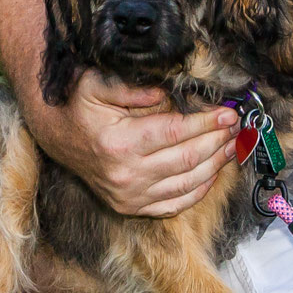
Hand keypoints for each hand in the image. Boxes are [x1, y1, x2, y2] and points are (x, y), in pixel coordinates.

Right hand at [24, 73, 238, 217]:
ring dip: (216, 165)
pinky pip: (174, 205)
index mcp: (120, 143)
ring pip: (186, 184)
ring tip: (232, 146)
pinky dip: (198, 191)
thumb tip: (168, 94)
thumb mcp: (98, 85)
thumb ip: (134, 88)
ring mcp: (129, 196)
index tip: (228, 113)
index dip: (207, 122)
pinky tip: (213, 174)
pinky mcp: (131, 208)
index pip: (176, 133)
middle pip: (188, 159)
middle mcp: (126, 176)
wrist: (57, 137)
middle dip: (218, 141)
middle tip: (236, 126)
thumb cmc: (80, 106)